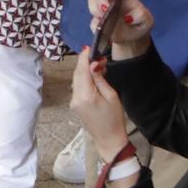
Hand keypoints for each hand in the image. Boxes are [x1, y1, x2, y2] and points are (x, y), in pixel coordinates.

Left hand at [70, 50, 132, 165]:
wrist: (108, 139)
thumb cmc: (114, 119)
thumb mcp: (112, 96)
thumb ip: (100, 79)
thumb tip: (94, 64)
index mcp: (85, 95)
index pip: (81, 71)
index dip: (84, 58)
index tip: (89, 48)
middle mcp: (75, 98)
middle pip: (77, 74)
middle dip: (85, 63)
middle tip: (97, 55)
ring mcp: (73, 102)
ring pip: (76, 80)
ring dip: (84, 71)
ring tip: (98, 65)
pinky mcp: (74, 104)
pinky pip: (77, 87)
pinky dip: (83, 79)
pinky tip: (93, 76)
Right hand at [83, 0, 153, 59]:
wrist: (132, 39)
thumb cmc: (139, 25)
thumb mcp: (146, 21)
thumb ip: (140, 15)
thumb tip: (128, 17)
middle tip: (105, 8)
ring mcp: (102, 9)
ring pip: (92, 2)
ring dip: (96, 10)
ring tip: (105, 21)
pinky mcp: (96, 21)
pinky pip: (92, 22)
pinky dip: (97, 26)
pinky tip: (105, 31)